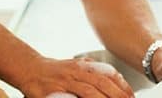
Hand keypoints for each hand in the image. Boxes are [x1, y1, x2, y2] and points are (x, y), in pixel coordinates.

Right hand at [19, 56, 133, 97]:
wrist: (30, 69)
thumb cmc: (56, 71)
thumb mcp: (77, 66)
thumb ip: (93, 70)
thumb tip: (115, 79)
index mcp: (84, 66)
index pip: (108, 74)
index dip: (123, 86)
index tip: (132, 96)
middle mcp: (76, 72)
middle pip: (101, 83)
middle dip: (117, 95)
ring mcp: (65, 82)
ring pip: (88, 91)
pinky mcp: (53, 92)